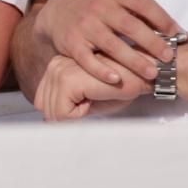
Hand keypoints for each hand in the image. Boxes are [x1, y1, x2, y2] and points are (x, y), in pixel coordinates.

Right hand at [34, 0, 178, 87]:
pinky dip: (102, 70)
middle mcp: (98, 7)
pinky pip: (88, 59)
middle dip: (152, 43)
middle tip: (168, 58)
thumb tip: (176, 32)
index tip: (177, 34)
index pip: (143, 3)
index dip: (162, 19)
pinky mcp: (71, 43)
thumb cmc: (98, 8)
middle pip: (129, 26)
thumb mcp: (116, 0)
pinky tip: (117, 79)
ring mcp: (83, 25)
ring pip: (111, 45)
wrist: (59, 11)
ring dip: (134, 60)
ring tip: (152, 73)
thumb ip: (140, 12)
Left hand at [35, 54, 149, 120]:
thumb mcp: (88, 96)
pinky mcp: (67, 81)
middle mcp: (55, 66)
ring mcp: (59, 72)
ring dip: (75, 114)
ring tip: (94, 100)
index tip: (86, 104)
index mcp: (57, 67)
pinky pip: (62, 114)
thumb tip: (48, 121)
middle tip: (92, 103)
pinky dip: (80, 115)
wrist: (145, 73)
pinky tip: (95, 99)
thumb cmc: (122, 84)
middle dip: (67, 114)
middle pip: (44, 107)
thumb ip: (67, 105)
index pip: (42, 100)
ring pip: (52, 112)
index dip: (62, 111)